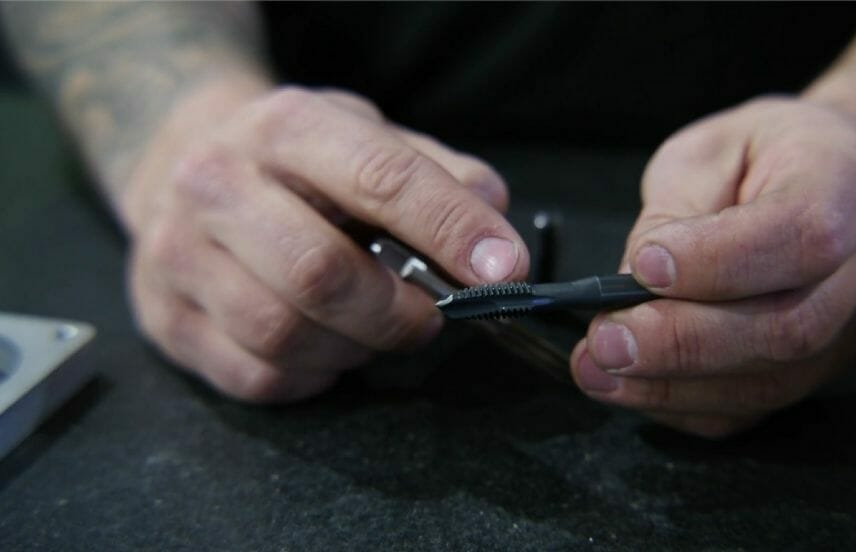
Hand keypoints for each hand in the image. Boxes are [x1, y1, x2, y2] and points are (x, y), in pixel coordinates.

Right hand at [122, 80, 527, 401]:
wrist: (180, 164)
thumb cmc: (296, 163)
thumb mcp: (368, 139)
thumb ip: (441, 179)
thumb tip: (497, 243)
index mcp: (286, 127)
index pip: (379, 178)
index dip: (450, 229)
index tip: (503, 270)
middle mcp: (216, 183)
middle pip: (321, 273)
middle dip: (398, 312)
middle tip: (431, 315)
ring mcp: (177, 254)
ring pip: (284, 335)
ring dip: (355, 347)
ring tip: (373, 326)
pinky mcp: (166, 318)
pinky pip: (258, 376)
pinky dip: (314, 374)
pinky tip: (325, 345)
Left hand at [570, 97, 855, 437]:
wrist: (848, 179)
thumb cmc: (774, 155)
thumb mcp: (711, 150)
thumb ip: (673, 211)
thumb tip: (628, 283)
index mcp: (851, 185)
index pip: (800, 234)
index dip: (719, 260)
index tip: (644, 266)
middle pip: (788, 328)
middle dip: (681, 343)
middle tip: (605, 339)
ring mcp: (852, 332)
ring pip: (770, 383)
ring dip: (670, 386)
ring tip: (598, 368)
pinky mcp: (823, 372)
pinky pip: (754, 408)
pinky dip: (684, 405)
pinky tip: (632, 386)